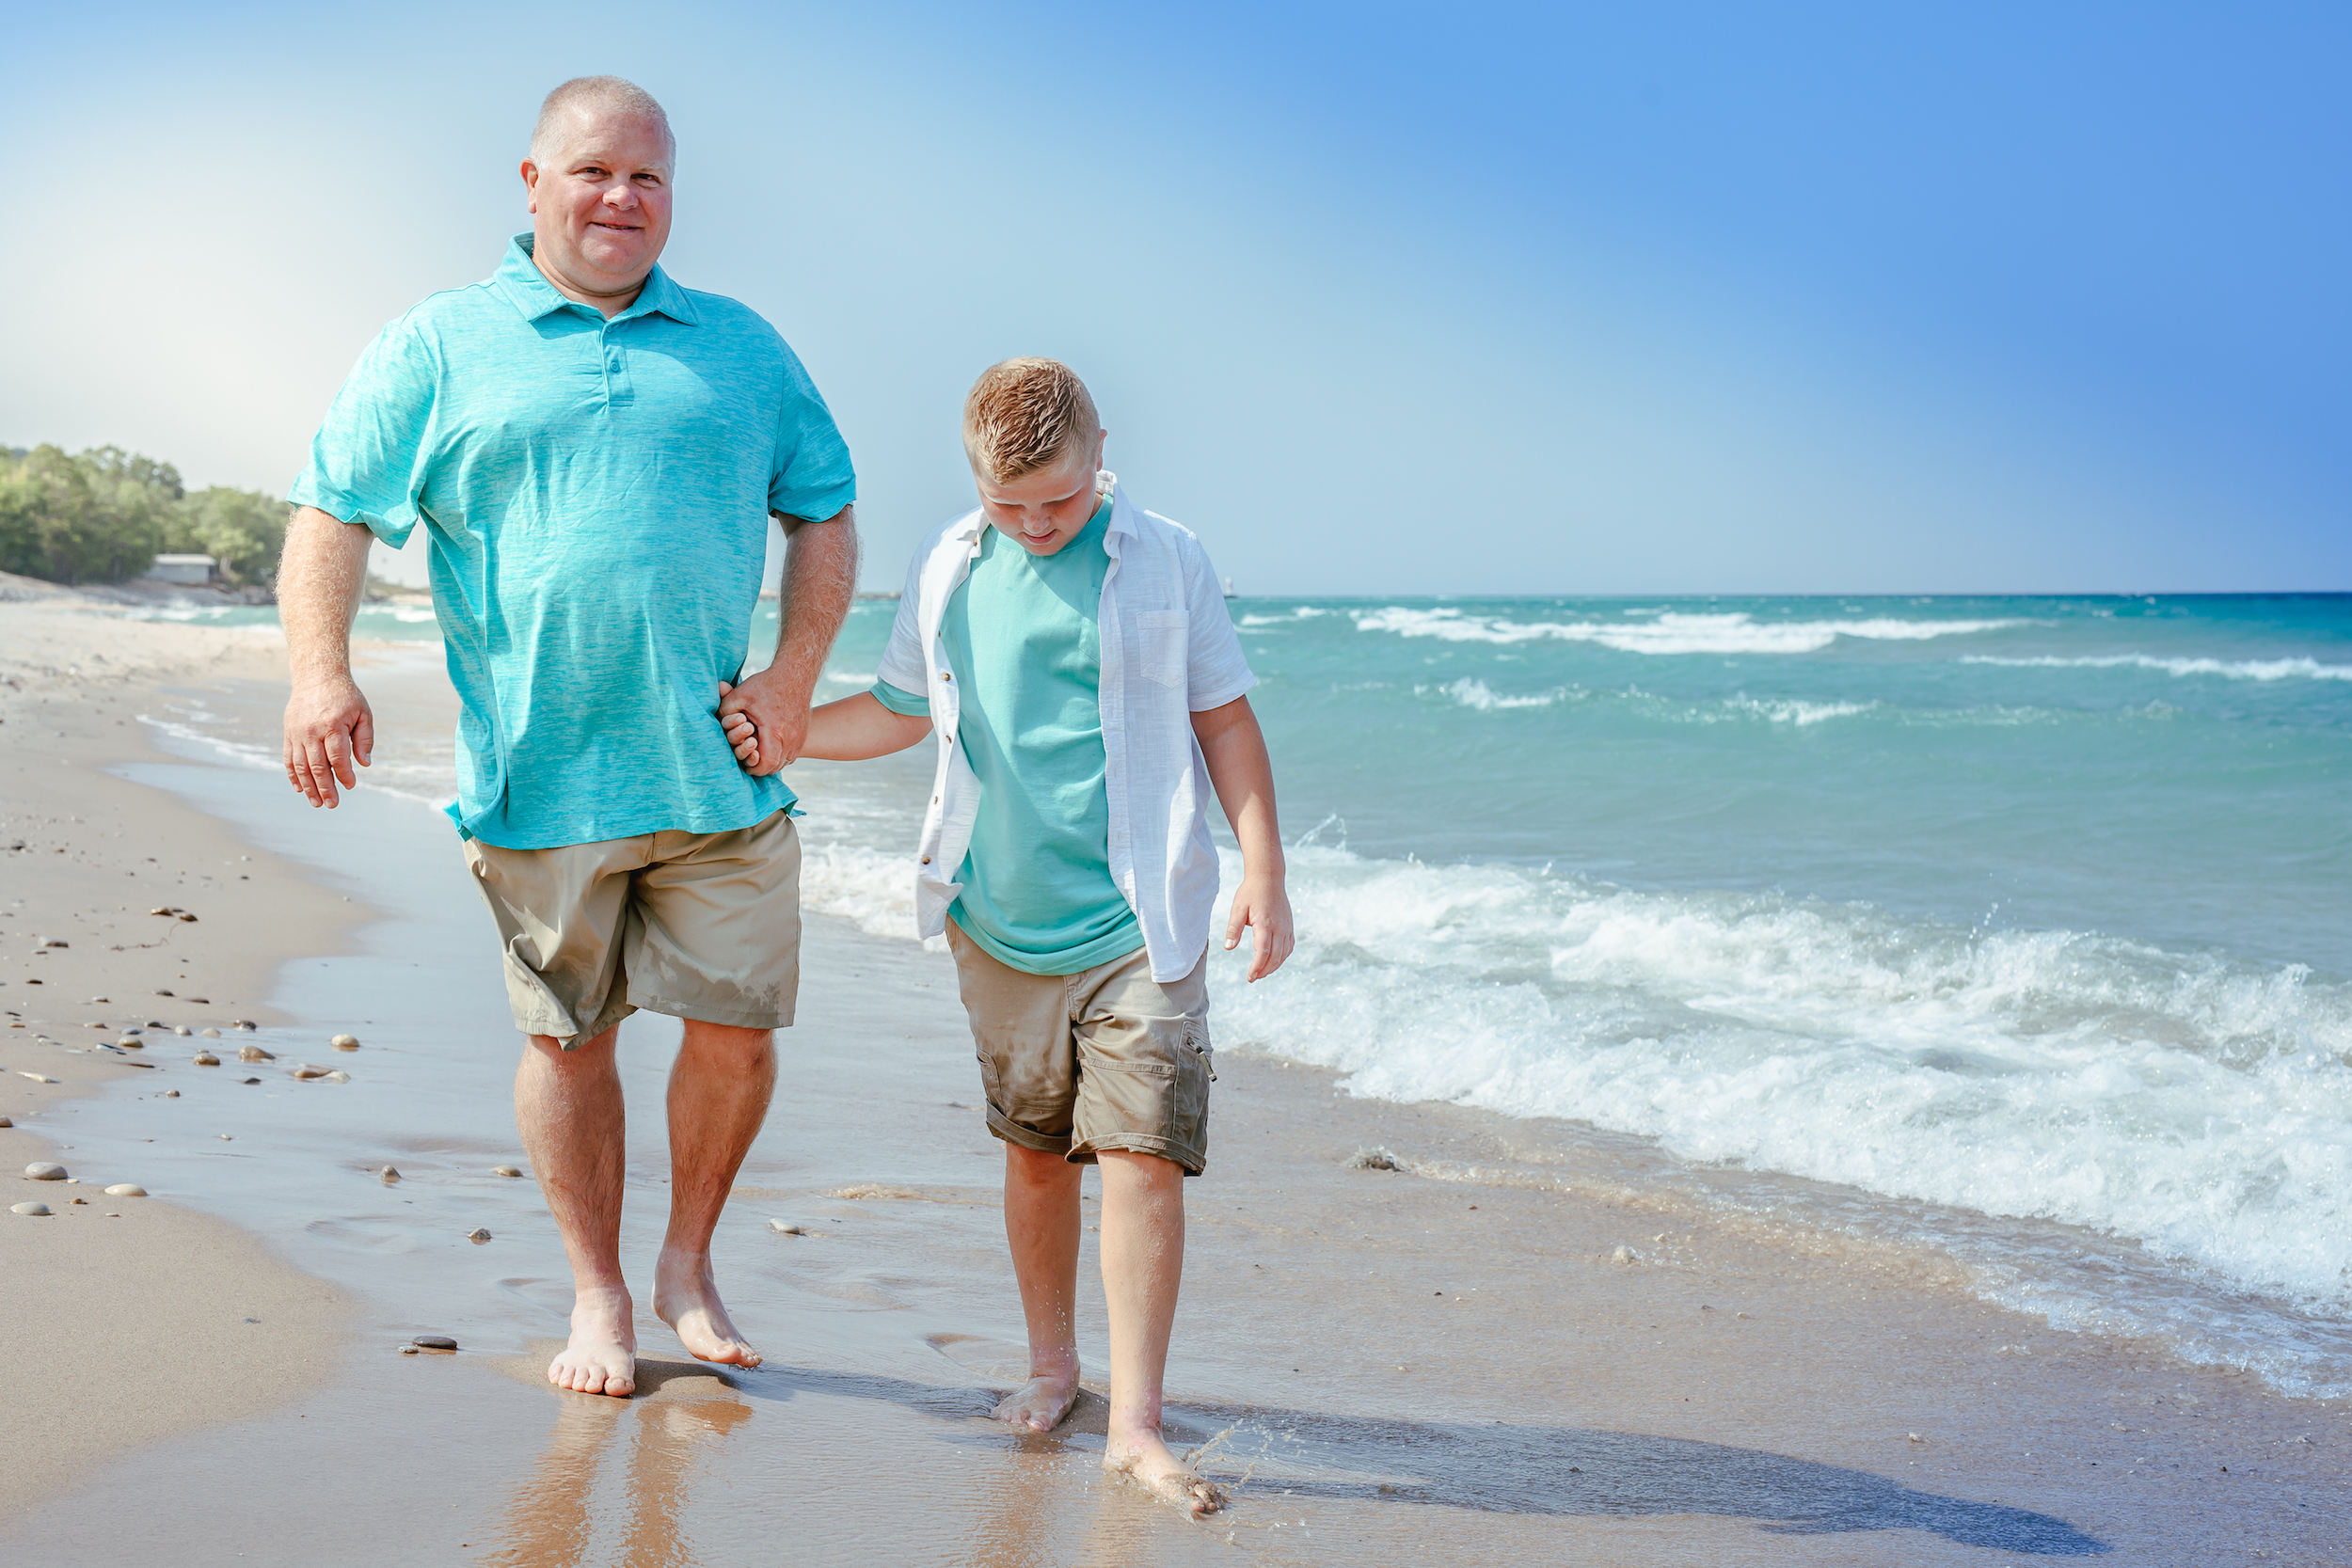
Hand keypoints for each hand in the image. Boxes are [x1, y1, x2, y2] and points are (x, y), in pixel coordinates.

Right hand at [283, 674, 373, 807]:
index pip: (338, 757)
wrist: (317, 676)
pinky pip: (288, 757)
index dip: (344, 775)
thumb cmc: (345, 697)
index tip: (350, 786)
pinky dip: (292, 775)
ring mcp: (297, 732)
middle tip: (332, 805)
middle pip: (317, 766)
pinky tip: (299, 788)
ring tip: (316, 803)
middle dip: (325, 788)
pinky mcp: (288, 732)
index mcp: (333, 725)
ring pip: (300, 765)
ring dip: (308, 786)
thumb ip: (364, 739)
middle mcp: (312, 730)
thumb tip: (365, 764)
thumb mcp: (363, 713)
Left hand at [715, 668, 810, 775]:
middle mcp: (791, 738)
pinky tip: (769, 746)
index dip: (754, 769)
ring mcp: (799, 738)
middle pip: (775, 767)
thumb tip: (715, 723)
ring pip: (784, 763)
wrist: (795, 676)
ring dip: (771, 762)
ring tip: (758, 754)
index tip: (744, 765)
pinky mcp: (803, 736)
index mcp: (775, 730)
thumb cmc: (766, 685)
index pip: (766, 763)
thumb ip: (724, 710)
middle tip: (748, 761)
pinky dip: (780, 755)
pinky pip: (791, 755)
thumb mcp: (740, 694)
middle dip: (760, 768)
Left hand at [1224, 872, 1293, 981]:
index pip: (1263, 951)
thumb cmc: (1250, 892)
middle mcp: (1279, 927)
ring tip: (1261, 972)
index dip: (1256, 967)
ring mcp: (1286, 927)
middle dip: (1264, 971)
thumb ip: (1233, 929)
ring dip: (1273, 966)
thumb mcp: (1237, 908)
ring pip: (1283, 954)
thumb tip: (1228, 948)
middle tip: (1253, 978)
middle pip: (1275, 957)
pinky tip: (1273, 961)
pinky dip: (1282, 957)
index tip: (1249, 976)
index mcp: (1264, 923)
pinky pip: (1289, 947)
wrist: (1268, 878)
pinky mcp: (1289, 926)